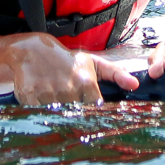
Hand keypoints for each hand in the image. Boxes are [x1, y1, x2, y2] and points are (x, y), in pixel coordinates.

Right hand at [8, 34, 138, 105]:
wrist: (32, 50)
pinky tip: (39, 97)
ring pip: (56, 115)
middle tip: (67, 100)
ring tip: (53, 96)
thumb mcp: (92, 63)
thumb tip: (135, 85)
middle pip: (75, 115)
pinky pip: (37, 112)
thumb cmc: (66, 60)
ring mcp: (47, 93)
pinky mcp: (29, 96)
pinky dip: (38, 109)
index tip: (86, 107)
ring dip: (55, 110)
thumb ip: (115, 74)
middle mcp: (67, 88)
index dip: (90, 110)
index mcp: (85, 82)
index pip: (94, 109)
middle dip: (72, 111)